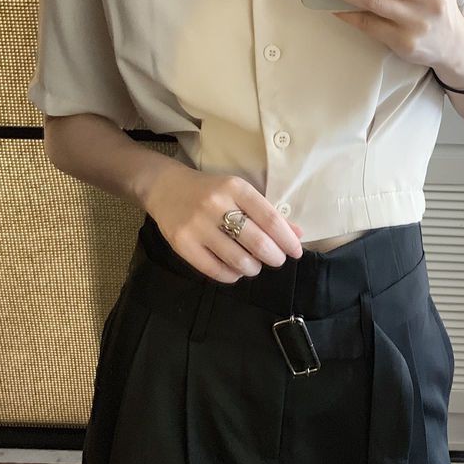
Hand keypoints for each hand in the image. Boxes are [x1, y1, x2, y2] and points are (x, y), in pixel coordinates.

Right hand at [144, 162, 303, 284]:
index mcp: (236, 188)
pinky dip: (232, 275)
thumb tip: (297, 235)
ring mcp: (197, 225)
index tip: (296, 252)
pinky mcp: (182, 244)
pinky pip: (215, 270)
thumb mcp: (240, 193)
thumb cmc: (211, 191)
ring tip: (255, 265)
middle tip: (277, 260)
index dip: (288, 240)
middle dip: (275, 257)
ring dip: (254, 268)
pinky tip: (236, 270)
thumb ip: (268, 213)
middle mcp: (216, 205)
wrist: (165, 188)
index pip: (271, 219)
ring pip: (238, 260)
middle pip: (257, 242)